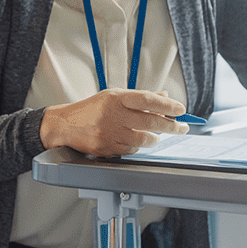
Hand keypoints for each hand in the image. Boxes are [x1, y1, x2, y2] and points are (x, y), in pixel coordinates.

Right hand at [39, 88, 189, 156]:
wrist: (65, 125)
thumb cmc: (91, 109)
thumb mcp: (113, 97)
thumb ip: (139, 98)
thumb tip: (164, 98)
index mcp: (115, 98)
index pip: (148, 100)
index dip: (168, 106)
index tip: (181, 110)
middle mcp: (112, 114)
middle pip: (150, 121)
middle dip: (171, 126)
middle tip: (182, 127)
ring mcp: (108, 133)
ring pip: (143, 139)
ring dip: (154, 138)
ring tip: (156, 136)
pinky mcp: (105, 148)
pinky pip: (130, 150)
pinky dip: (137, 146)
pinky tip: (135, 141)